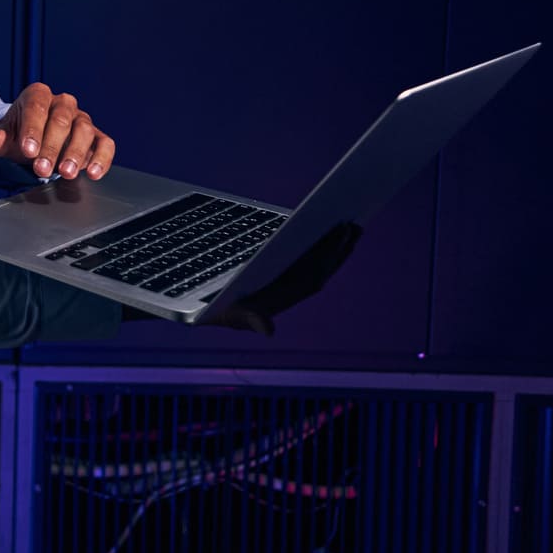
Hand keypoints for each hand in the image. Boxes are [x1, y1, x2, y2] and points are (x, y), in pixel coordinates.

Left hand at [0, 82, 114, 180]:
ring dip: (75, 154)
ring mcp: (81, 118)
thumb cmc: (20, 133)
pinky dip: (102, 159)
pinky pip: (105, 144)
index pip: (37, 108)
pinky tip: (92, 173)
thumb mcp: (3, 134)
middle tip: (41, 168)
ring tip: (65, 173)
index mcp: (38, 95)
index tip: (28, 150)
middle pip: (61, 121)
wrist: (33, 140)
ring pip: (84, 131)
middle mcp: (63, 103)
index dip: (33, 129)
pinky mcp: (96, 136)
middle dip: (51, 147)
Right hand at [127, 222, 363, 333]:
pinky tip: (316, 230)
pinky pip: (300, 260)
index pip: (314, 276)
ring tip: (345, 222)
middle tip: (355, 223)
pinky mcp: (275, 276)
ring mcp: (282, 284)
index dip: (331, 255)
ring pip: (314, 264)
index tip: (343, 232)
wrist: (197, 312)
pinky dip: (313, 245)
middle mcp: (286, 293)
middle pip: (320, 269)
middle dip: (339, 248)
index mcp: (281, 299)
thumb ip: (249, 320)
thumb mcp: (225, 313)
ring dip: (332, 247)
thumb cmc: (211, 310)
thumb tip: (270, 330)